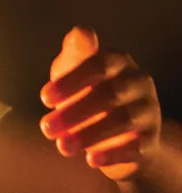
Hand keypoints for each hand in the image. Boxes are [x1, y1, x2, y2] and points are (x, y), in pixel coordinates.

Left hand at [41, 26, 161, 179]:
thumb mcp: (74, 70)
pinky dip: (112, 154)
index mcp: (119, 62)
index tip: (43, 99)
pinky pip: (136, 147)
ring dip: (89, 134)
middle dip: (75, 111)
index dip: (71, 80)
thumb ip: (75, 53)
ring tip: (62, 146)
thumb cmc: (87, 92)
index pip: (99, 64)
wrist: (117, 133)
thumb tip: (81, 32)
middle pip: (111, 94)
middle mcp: (139, 83)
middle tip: (46, 127)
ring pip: (124, 120)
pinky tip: (90, 160)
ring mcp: (148, 112)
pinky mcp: (150, 141)